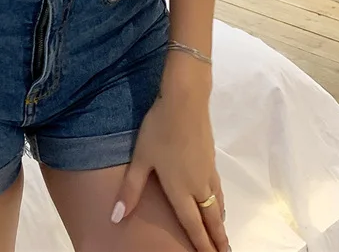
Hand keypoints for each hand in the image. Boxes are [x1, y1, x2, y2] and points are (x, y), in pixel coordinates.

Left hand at [111, 88, 229, 251]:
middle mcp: (198, 185)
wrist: (185, 102)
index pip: (192, 225)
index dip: (201, 244)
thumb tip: (116, 217)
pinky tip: (216, 198)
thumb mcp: (141, 159)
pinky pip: (218, 189)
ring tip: (221, 232)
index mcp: (180, 190)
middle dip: (218, 240)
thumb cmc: (159, 130)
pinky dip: (220, 202)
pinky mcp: (211, 158)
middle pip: (211, 219)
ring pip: (217, 203)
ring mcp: (207, 171)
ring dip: (220, 221)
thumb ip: (131, 189)